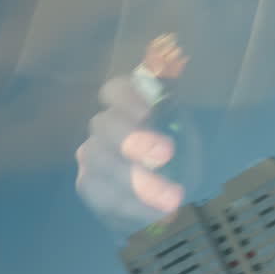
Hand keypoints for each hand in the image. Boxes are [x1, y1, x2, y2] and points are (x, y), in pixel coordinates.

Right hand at [75, 37, 187, 226]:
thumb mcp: (184, 126)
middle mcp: (106, 126)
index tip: (150, 111)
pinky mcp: (90, 186)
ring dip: (136, 182)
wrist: (169, 193)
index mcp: (128, 104)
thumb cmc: (179, 151)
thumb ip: (171, 99)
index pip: (116, 90)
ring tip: (173, 199)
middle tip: (166, 156)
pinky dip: (131, 205)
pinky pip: (101, 194)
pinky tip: (157, 213)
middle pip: (105, 126)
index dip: (128, 97)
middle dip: (134, 141)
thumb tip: (166, 59)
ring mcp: (93, 156)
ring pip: (100, 163)